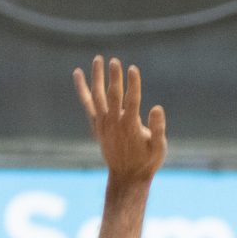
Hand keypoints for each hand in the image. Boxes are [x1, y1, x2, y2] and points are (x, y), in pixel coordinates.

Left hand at [73, 56, 167, 183]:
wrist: (126, 177)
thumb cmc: (146, 162)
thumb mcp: (158, 148)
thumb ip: (158, 128)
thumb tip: (157, 108)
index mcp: (130, 126)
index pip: (132, 100)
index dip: (133, 84)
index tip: (132, 69)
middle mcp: (114, 123)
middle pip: (112, 95)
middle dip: (114, 77)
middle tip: (114, 61)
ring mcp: (103, 124)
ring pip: (97, 96)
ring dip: (97, 77)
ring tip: (98, 59)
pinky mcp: (96, 125)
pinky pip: (87, 104)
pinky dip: (82, 89)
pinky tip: (78, 73)